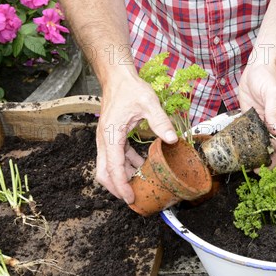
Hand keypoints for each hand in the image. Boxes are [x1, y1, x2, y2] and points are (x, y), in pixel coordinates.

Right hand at [95, 69, 177, 202]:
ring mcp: (105, 139)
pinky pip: (115, 157)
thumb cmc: (131, 89)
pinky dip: (126, 166)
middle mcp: (103, 140)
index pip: (113, 167)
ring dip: (122, 177)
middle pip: (104, 172)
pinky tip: (140, 167)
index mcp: (111, 135)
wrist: (117, 77)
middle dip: (116, 188)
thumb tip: (172, 140)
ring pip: (108, 167)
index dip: (121, 185)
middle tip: (133, 198)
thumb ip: (160, 121)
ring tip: (140, 185)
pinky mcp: (110, 137)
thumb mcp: (149, 103)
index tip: (130, 198)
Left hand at [238, 61, 275, 167]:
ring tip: (254, 169)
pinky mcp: (254, 124)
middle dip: (273, 160)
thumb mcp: (274, 93)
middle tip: (262, 170)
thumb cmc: (270, 78)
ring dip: (261, 159)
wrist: (257, 69)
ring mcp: (267, 126)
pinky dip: (250, 149)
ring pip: (267, 147)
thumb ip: (274, 112)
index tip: (274, 145)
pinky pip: (254, 140)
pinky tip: (245, 156)